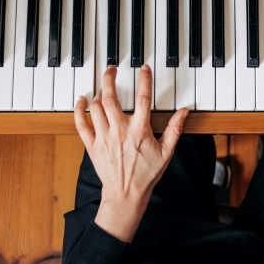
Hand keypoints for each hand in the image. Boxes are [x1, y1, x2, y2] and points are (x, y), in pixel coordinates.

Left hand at [73, 65, 188, 241]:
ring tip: (104, 85)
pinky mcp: (92, 145)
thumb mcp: (166, 152)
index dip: (144, 79)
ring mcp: (104, 137)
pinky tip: (81, 100)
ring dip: (99, 92)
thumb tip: (184, 111)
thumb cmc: (146, 175)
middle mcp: (120, 131)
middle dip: (110, 78)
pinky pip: (81, 124)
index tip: (144, 68)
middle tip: (112, 69)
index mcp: (139, 131)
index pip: (142, 98)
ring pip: (96, 107)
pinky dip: (79, 110)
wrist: (125, 195)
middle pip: (111, 97)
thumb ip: (175, 129)